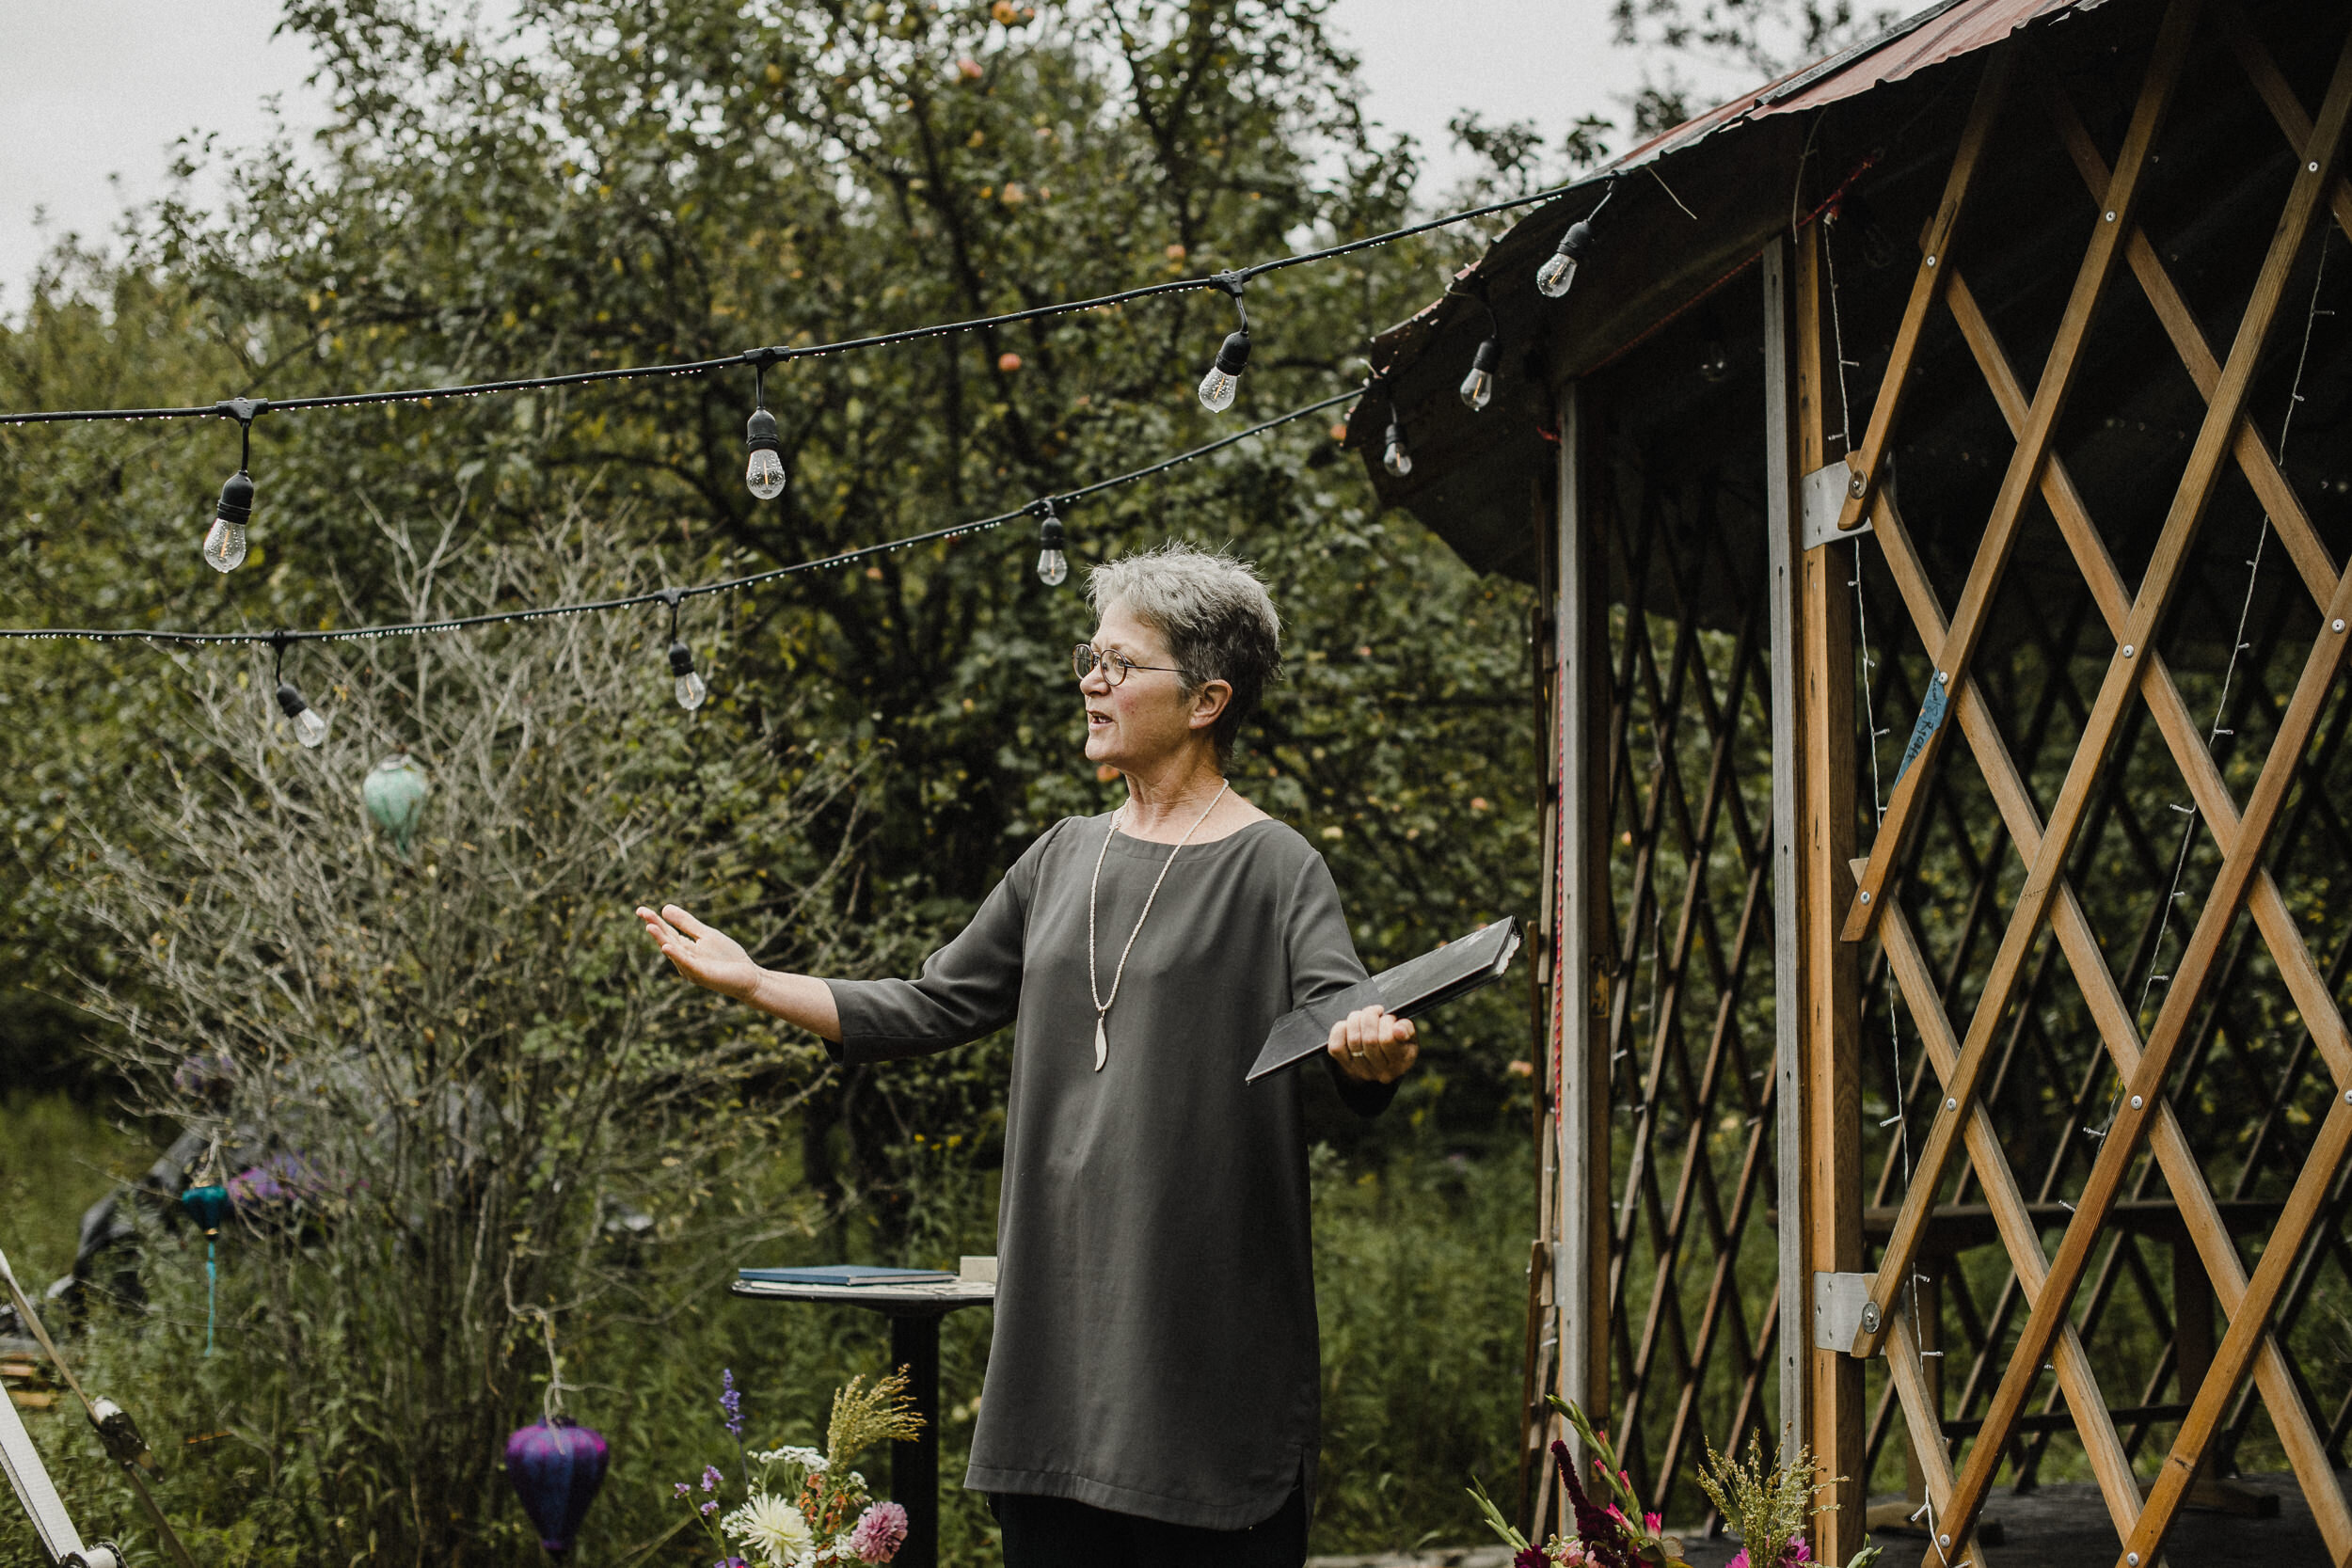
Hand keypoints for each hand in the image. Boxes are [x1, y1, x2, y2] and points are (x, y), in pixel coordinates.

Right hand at [635, 903, 762, 999]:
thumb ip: (687, 923)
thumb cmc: (727, 958)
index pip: (667, 932)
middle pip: (667, 940)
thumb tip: (664, 908)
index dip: (654, 921)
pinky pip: (687, 964)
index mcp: (685, 949)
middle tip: (642, 913)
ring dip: (661, 940)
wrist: (748, 977)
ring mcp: (692, 968)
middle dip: (654, 927)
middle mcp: (684, 960)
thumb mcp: (706, 935)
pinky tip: (666, 947)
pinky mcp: (702, 974)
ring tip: (649, 927)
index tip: (640, 910)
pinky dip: (676, 955)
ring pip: (674, 952)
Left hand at [1326, 1004, 1416, 1083]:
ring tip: (1363, 1016)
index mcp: (1400, 1063)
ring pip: (1353, 1040)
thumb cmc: (1398, 1044)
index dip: (1386, 1022)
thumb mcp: (1410, 1037)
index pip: (1388, 1040)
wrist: (1382, 1062)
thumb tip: (1397, 1029)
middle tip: (1375, 1011)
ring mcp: (1361, 1070)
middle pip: (1369, 1039)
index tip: (1388, 1016)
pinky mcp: (1345, 1065)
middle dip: (1370, 1017)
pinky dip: (1340, 1030)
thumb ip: (1407, 1030)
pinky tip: (1349, 1025)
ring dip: (1356, 1020)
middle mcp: (1380, 1071)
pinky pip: (1336, 1046)